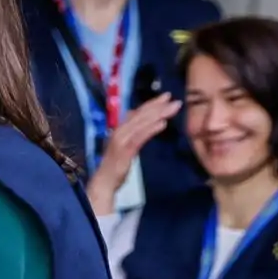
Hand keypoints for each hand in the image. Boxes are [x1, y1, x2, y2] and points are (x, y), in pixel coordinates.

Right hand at [86, 93, 180, 213]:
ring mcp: (121, 140)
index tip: (166, 96)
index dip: (151, 103)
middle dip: (158, 106)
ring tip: (172, 108)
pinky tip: (163, 124)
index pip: (137, 112)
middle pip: (141, 115)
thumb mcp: (124, 146)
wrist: (104, 182)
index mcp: (120, 129)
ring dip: (158, 114)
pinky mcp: (125, 150)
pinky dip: (151, 129)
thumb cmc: (115, 166)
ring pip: (141, 123)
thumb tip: (138, 121)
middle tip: (174, 99)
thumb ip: (131, 133)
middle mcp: (119, 131)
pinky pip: (140, 137)